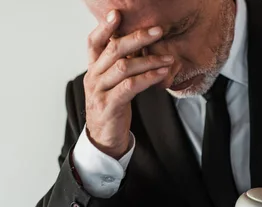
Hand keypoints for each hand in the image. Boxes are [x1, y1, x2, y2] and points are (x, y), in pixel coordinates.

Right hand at [84, 10, 177, 158]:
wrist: (104, 139)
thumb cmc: (112, 107)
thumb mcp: (112, 83)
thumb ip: (119, 65)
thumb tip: (138, 44)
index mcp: (94, 68)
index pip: (94, 42)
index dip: (104, 26)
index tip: (117, 12)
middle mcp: (93, 77)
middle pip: (113, 50)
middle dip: (137, 38)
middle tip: (158, 31)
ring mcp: (100, 92)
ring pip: (123, 67)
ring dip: (149, 60)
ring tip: (168, 57)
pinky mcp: (109, 106)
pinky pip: (130, 87)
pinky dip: (147, 78)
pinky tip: (161, 73)